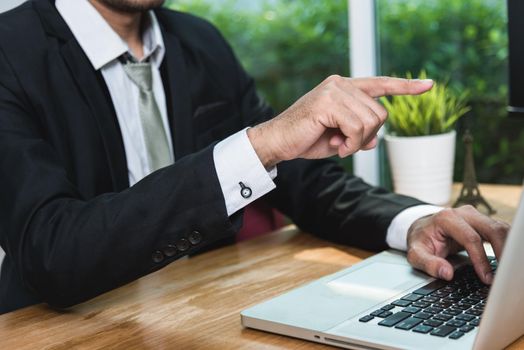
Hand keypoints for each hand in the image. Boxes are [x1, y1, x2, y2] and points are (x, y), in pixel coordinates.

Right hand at [247, 75, 433, 166]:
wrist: (278, 143)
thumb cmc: (306, 139)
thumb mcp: (339, 138)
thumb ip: (359, 134)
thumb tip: (374, 140)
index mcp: (344, 88)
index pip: (380, 84)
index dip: (405, 86)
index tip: (428, 85)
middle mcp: (340, 84)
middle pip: (380, 113)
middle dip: (368, 135)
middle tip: (346, 146)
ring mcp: (334, 90)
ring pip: (371, 121)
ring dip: (358, 142)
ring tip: (340, 146)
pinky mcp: (327, 102)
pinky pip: (357, 127)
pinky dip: (351, 144)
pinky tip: (337, 147)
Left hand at [406, 205, 509, 283]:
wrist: (422, 229)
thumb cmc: (421, 241)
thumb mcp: (415, 254)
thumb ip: (428, 264)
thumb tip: (447, 273)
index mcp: (446, 218)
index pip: (470, 238)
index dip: (480, 259)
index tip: (486, 277)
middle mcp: (463, 213)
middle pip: (491, 228)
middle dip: (502, 251)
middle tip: (505, 274)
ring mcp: (475, 216)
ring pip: (500, 228)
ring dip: (507, 248)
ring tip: (507, 269)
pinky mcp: (482, 222)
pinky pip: (499, 231)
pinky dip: (506, 245)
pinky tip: (506, 260)